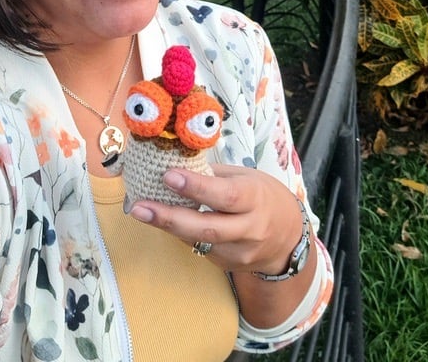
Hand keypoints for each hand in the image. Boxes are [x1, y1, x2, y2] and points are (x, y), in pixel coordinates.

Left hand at [128, 164, 303, 275]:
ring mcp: (239, 251)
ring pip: (199, 241)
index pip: (224, 195)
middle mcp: (249, 228)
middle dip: (169, 217)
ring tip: (140, 211)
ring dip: (166, 227)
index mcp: (254, 198)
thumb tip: (176, 161)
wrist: (288, 237)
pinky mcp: (228, 265)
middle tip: (139, 205)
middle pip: (207, 227)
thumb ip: (215, 174)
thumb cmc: (262, 195)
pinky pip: (199, 248)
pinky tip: (163, 220)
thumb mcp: (246, 176)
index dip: (196, 187)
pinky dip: (179, 233)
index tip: (168, 176)